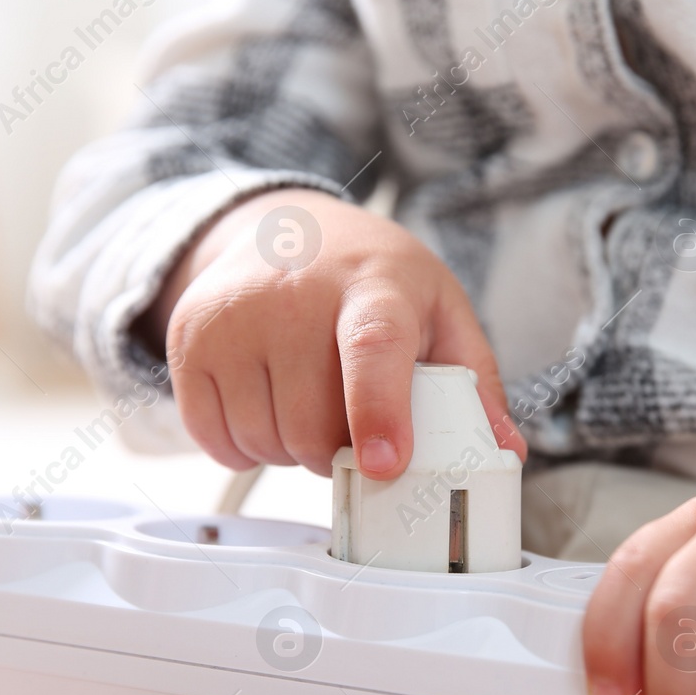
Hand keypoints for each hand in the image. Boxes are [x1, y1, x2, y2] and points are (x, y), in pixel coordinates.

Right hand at [138, 189, 525, 477]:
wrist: (282, 229)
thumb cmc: (371, 281)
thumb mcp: (438, 312)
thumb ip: (472, 382)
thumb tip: (505, 450)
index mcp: (374, 285)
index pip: (373, 348)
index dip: (378, 412)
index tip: (383, 465)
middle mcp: (294, 294)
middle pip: (314, 426)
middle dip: (339, 452)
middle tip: (351, 420)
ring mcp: (233, 315)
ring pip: (265, 443)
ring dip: (293, 451)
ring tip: (309, 403)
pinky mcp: (190, 340)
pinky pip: (216, 441)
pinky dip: (246, 447)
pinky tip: (267, 406)